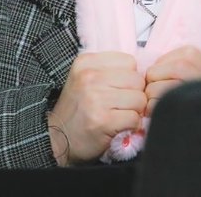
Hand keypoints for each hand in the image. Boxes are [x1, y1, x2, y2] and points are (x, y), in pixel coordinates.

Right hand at [48, 51, 145, 165]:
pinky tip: (118, 126)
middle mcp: (90, 76)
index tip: (119, 87)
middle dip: (134, 94)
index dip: (129, 76)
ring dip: (134, 110)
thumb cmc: (77, 107)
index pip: (129, 61)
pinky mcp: (103, 120)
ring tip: (119, 114)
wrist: (58, 138)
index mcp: (86, 62)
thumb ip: (109, 68)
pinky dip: (131, 125)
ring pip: (139, 99)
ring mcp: (96, 98)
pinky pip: (135, 118)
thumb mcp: (85, 77)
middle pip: (137, 80)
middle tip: (121, 104)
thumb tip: (143, 72)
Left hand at [145, 45, 200, 116]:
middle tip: (168, 99)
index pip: (155, 64)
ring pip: (151, 91)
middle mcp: (188, 64)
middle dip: (154, 90)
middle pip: (151, 76)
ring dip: (155, 103)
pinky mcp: (182, 101)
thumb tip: (142, 75)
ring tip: (171, 107)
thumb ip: (171, 66)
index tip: (172, 86)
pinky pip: (155, 106)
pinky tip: (171, 114)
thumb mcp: (193, 70)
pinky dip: (157, 114)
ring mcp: (186, 82)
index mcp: (189, 53)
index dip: (159, 78)